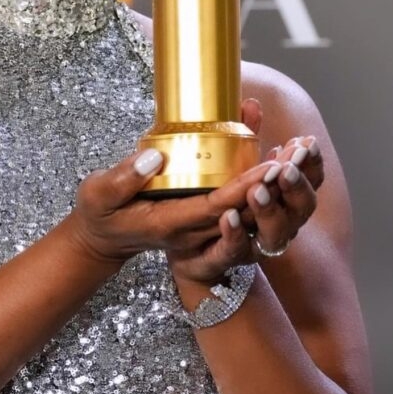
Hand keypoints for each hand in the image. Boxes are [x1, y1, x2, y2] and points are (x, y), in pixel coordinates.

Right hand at [67, 126, 282, 269]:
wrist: (104, 237)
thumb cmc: (99, 212)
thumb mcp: (99, 194)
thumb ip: (124, 178)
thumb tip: (154, 157)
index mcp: (169, 225)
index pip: (216, 208)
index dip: (244, 188)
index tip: (268, 167)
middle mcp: (192, 233)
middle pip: (241, 214)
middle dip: (270, 187)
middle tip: (293, 157)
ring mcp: (201, 232)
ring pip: (247, 215)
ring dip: (273, 190)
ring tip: (294, 157)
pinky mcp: (205, 222)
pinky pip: (241, 211)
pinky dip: (262, 189)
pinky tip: (275, 161)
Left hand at [166, 98, 324, 288]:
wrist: (180, 242)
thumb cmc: (212, 196)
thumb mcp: (228, 162)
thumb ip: (242, 134)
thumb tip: (251, 104)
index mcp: (282, 196)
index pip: (309, 179)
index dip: (312, 163)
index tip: (306, 142)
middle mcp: (277, 223)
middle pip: (301, 208)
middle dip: (296, 186)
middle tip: (284, 167)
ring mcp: (254, 244)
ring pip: (275, 233)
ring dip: (268, 210)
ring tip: (257, 190)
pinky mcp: (223, 259)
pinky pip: (234, 251)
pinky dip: (234, 235)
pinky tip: (227, 217)